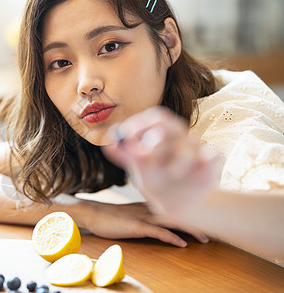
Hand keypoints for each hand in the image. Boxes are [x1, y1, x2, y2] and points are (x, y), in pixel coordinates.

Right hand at [80, 200, 208, 246]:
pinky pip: (158, 232)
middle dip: (197, 218)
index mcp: (150, 203)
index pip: (175, 204)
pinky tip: (182, 244)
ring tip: (205, 238)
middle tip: (214, 226)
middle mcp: (150, 207)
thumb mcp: (132, 211)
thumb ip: (146, 212)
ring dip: (190, 229)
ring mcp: (143, 216)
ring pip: (172, 221)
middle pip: (178, 211)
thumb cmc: (110, 215)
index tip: (206, 214)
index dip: (191, 209)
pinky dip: (171, 237)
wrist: (93, 213)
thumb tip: (159, 219)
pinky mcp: (136, 225)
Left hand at [103, 106, 220, 218]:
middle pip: (171, 125)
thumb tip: (108, 144)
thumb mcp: (137, 168)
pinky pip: (212, 155)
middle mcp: (179, 137)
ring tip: (172, 172)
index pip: (155, 117)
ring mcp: (195, 150)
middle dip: (158, 138)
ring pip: (188, 143)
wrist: (177, 204)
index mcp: (162, 132)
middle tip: (145, 153)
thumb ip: (123, 155)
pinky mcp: (210, 163)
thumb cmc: (156, 180)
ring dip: (178, 158)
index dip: (142, 124)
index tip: (128, 136)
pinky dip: (207, 158)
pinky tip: (198, 165)